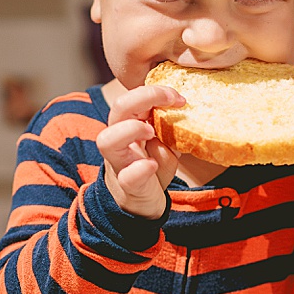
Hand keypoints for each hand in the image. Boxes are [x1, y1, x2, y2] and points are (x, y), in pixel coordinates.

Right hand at [97, 85, 183, 218]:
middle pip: (118, 108)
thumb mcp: (165, 143)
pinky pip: (127, 176)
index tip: (179, 97)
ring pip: (108, 140)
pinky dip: (139, 169)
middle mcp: (119, 139)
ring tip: (152, 131)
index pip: (134, 97)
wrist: (141, 202)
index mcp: (129, 124)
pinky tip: (151, 165)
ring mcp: (120, 162)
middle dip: (144, 97)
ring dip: (131, 129)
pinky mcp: (127, 186)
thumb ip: (170, 129)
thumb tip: (185, 113)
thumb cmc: (151, 166)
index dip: (154, 91)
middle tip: (171, 100)